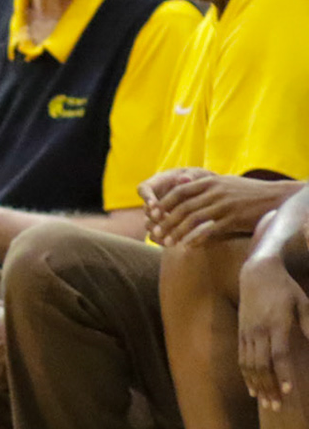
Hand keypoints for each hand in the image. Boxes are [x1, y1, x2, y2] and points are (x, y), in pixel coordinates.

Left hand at [142, 171, 292, 247]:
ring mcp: (225, 205)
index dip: (164, 203)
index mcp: (210, 181)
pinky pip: (211, 230)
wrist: (275, 197)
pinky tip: (188, 246)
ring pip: (194, 220)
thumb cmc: (246, 192)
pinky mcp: (234, 218)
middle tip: (154, 233)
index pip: (179, 191)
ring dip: (178, 232)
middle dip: (166, 221)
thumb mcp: (223, 183)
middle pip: (183, 207)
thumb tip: (179, 183)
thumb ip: (202, 185)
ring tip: (167, 243)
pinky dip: (197, 238)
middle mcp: (215, 192)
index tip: (152, 214)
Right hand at [239, 253, 308, 410]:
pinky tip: (252, 389)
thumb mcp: (304, 303)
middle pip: (261, 365)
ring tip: (265, 403)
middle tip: (276, 407)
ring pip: (249, 365)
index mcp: (276, 325)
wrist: (257, 274)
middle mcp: (259, 331)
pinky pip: (242, 359)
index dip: (283, 374)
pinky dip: (247, 376)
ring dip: (257, 386)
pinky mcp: (241, 334)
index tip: (289, 392)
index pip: (279, 354)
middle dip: (269, 388)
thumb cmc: (286, 289)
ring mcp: (247, 333)